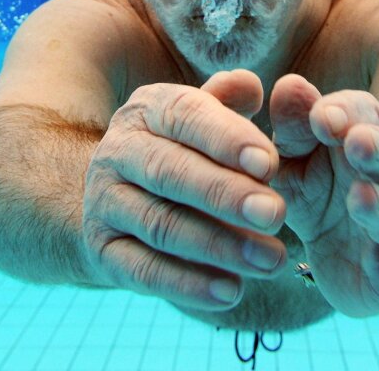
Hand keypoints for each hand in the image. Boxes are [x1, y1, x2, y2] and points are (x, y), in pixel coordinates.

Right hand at [81, 70, 287, 310]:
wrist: (114, 195)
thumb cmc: (184, 148)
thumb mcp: (204, 117)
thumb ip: (232, 100)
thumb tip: (253, 86)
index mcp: (149, 110)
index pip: (187, 116)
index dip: (228, 138)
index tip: (270, 163)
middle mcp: (118, 152)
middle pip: (171, 172)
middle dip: (226, 194)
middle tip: (276, 214)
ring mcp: (104, 202)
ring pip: (161, 225)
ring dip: (219, 246)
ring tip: (271, 260)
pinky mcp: (101, 250)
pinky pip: (143, 271)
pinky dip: (188, 285)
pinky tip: (232, 292)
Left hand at [269, 74, 378, 316]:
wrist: (347, 255)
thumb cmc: (320, 190)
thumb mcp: (297, 157)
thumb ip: (294, 125)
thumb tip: (289, 84)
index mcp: (368, 138)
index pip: (364, 115)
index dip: (345, 113)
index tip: (321, 117)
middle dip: (377, 149)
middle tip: (356, 143)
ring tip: (360, 199)